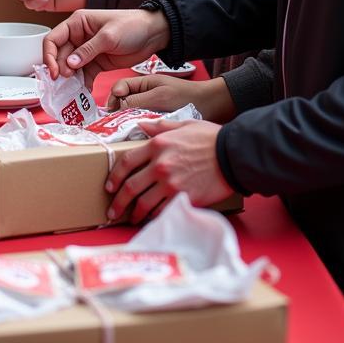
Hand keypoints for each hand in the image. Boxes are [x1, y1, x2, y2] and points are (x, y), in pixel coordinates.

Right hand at [43, 9, 169, 86]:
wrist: (154, 34)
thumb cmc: (132, 26)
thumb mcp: (108, 36)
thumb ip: (87, 50)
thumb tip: (68, 65)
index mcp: (77, 23)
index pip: (54, 38)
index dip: (49, 55)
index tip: (54, 72)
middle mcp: (78, 36)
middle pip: (60, 55)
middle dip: (60, 70)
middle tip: (64, 84)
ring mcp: (87, 51)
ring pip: (70, 67)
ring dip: (69, 79)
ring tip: (71, 92)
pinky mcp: (97, 63)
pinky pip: (84, 75)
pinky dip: (82, 84)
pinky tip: (82, 93)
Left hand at [104, 120, 231, 223]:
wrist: (233, 155)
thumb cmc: (210, 138)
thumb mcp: (183, 124)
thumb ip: (160, 127)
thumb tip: (142, 125)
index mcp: (157, 145)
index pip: (126, 162)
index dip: (115, 176)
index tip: (110, 186)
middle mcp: (160, 165)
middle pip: (131, 186)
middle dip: (119, 201)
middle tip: (112, 210)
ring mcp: (171, 183)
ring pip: (144, 203)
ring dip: (134, 213)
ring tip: (129, 219)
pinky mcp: (183, 198)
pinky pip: (162, 211)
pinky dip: (153, 217)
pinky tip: (149, 219)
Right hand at [108, 74, 237, 122]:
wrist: (210, 105)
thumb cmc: (185, 97)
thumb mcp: (159, 96)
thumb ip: (137, 100)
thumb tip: (117, 107)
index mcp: (143, 82)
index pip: (120, 87)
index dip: (113, 97)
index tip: (110, 110)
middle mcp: (144, 93)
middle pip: (122, 100)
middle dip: (116, 110)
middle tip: (113, 123)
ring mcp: (150, 105)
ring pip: (130, 112)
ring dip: (126, 120)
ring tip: (123, 130)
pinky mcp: (156, 118)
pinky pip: (141, 121)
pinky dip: (137, 126)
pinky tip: (137, 134)